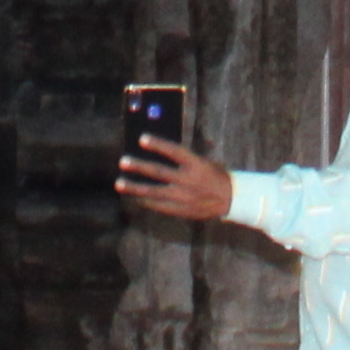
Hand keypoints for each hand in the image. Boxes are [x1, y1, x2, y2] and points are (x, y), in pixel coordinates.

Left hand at [117, 138, 235, 222]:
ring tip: (119, 183)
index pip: (174, 152)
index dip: (158, 145)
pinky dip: (146, 201)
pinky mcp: (181, 210)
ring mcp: (183, 197)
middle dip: (139, 167)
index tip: (142, 139)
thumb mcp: (204, 162)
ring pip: (154, 192)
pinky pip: (159, 206)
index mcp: (196, 165)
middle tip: (123, 161)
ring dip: (135, 187)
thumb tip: (160, 151)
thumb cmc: (215, 176)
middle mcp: (188, 181)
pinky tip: (134, 197)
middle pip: (159, 172)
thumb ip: (185, 159)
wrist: (230, 200)